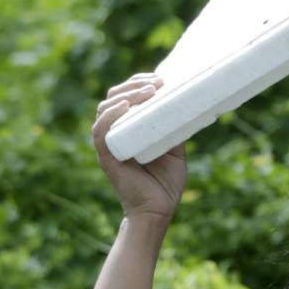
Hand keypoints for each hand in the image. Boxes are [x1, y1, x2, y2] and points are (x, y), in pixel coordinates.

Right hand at [91, 74, 186, 222]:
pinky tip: (125, 106)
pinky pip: (101, 132)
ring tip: (149, 91)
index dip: (138, 83)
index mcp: (129, 130)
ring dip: (126, 96)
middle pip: (114, 98)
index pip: (126, 98)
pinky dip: (111, 116)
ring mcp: (109, 144)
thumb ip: (175, 131)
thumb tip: (187, 108)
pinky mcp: (106, 157)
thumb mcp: (175, 151)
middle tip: (158, 82)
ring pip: (106, 110)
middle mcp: (115, 133)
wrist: (158, 211)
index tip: (160, 78)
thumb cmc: (165, 183)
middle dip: (134, 85)